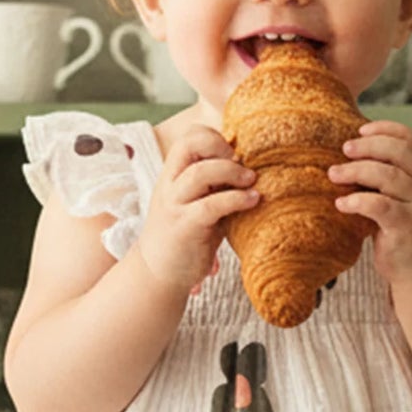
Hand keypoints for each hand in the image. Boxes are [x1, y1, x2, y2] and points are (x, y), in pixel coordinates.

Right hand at [136, 126, 257, 293]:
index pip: (188, 137)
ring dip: (233, 172)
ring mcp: (175, 204)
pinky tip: (253, 201)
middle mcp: (170, 185)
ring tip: (252, 181)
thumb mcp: (197, 203)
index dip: (213, 137)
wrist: (159, 274)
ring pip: (200, 172)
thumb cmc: (186, 237)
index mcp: (173, 175)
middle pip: (189, 144)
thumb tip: (250, 166)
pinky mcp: (185, 226)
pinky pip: (212, 205)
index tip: (233, 153)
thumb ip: (214, 185)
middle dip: (219, 145)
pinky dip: (237, 199)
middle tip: (241, 161)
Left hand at [328, 121, 411, 284]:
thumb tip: (347, 157)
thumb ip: (386, 178)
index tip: (360, 130)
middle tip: (343, 149)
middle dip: (367, 147)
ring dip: (356, 171)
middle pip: (397, 152)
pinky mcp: (407, 226)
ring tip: (333, 174)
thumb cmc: (403, 230)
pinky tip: (341, 204)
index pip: (408, 138)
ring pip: (388, 176)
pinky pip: (380, 206)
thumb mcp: (400, 198)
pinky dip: (357, 201)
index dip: (384, 129)